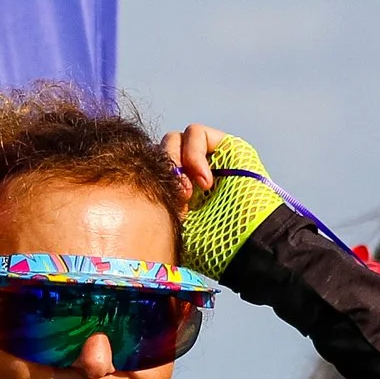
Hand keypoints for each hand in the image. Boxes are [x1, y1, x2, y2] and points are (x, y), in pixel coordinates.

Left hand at [161, 128, 284, 278]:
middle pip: (159, 152)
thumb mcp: (177, 228)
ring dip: (178, 163)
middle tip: (180, 201)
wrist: (250, 245)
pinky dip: (194, 154)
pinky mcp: (226, 145)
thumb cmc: (216, 246)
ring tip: (192, 192)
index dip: (152, 183)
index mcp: (176, 191)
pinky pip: (195, 132)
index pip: (150, 169)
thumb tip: (129, 200)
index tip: (163, 210)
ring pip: (174, 139)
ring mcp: (208, 157)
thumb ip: (157, 208)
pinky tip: (205, 181)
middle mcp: (190, 172)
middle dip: (165, 174)